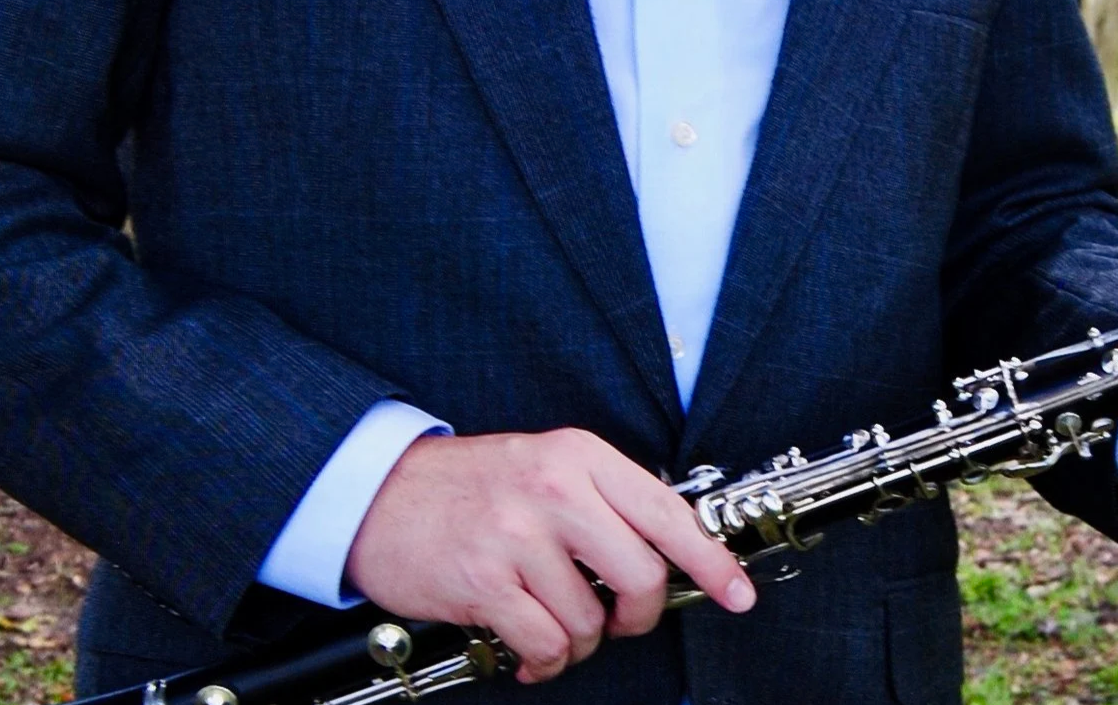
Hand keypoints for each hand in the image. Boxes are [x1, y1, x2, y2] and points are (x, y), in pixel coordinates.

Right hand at [342, 429, 753, 683]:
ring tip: (554, 626)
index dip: (711, 561)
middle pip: (641, 575)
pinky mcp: (484, 580)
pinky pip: (545, 644)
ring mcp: (517, 534)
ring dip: (579, 642)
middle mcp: (554, 488)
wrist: (380, 494)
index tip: (737, 593)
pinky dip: (546, 661)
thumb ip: (602, 500)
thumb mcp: (545, 465)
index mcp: (580, 456)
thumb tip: (665, 555)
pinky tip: (530, 650)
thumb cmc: (471, 486)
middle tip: (616, 620)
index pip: (666, 511)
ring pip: (590, 620)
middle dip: (637, 616)